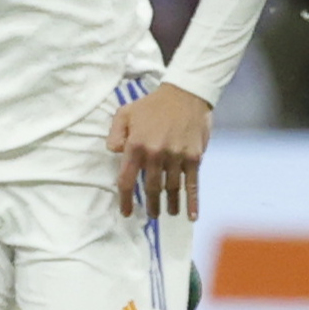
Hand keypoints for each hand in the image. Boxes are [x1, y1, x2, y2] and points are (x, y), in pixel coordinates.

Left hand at [108, 82, 211, 218]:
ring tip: (167, 213)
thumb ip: (115, 134)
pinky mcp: (194, 157)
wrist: (185, 94)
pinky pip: (193, 183)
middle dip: (151, 205)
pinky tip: (192, 216)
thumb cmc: (152, 105)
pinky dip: (193, 201)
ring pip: (171, 188)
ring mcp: (176, 157)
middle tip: (151, 215)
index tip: (126, 212)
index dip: (125, 199)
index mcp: (136, 146)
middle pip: (150, 188)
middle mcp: (155, 154)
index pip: (126, 179)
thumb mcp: (125, 113)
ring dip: (169, 205)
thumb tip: (114, 152)